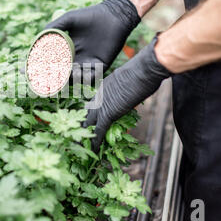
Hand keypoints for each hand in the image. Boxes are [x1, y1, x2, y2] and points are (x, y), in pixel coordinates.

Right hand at [45, 0, 139, 82]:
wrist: (112, 16)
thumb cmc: (90, 15)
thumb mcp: (69, 19)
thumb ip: (55, 26)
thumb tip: (39, 37)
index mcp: (68, 49)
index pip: (55, 62)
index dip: (46, 67)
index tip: (37, 69)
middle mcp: (77, 59)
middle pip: (64, 73)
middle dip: (56, 76)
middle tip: (50, 76)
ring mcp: (88, 63)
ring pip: (76, 77)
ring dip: (70, 78)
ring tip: (66, 71)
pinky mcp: (101, 66)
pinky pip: (91, 77)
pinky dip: (85, 77)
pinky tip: (79, 71)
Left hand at [84, 36, 171, 151]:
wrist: (143, 70)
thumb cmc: (142, 71)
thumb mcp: (130, 81)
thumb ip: (126, 89)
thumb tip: (132, 92)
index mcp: (103, 87)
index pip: (92, 104)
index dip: (89, 114)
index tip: (87, 122)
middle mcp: (98, 96)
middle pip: (86, 113)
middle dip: (81, 125)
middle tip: (77, 136)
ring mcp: (102, 104)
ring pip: (88, 123)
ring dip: (85, 136)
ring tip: (81, 147)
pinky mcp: (108, 113)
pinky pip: (99, 130)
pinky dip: (96, 141)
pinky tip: (93, 150)